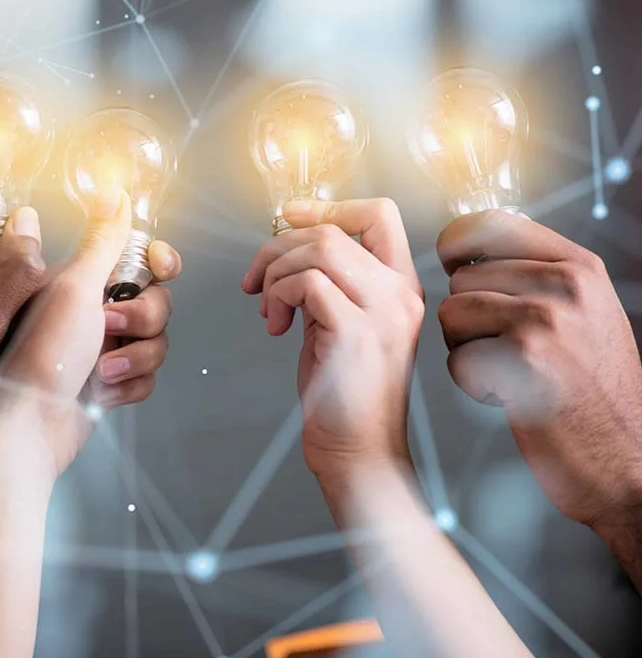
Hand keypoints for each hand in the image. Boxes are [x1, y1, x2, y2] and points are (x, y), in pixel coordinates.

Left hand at [0, 189, 144, 474]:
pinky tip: (100, 394)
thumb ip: (102, 240)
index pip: (136, 256)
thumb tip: (111, 191)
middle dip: (141, 318)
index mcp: (78, 281)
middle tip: (107, 327)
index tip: (158, 267)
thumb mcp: (72, 286)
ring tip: (101, 370)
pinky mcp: (106, 385)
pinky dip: (129, 387)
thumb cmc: (39, 358)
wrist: (29, 429)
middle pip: (155, 300)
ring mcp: (99, 349)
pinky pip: (146, 377)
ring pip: (155, 341)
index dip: (156, 261)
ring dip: (135, 357)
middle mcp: (89, 312)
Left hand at [242, 199, 423, 477]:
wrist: (358, 451)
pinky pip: (307, 283)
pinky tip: (275, 327)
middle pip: (333, 229)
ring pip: (319, 249)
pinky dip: (278, 296)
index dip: (327, 206)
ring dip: (275, 274)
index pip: (378, 214)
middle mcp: (400, 293)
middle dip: (278, 248)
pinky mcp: (357, 333)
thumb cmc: (342, 396)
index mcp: (400, 287)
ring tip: (268, 310)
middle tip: (257, 284)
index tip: (286, 218)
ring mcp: (383, 312)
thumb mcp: (337, 325)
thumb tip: (287, 249)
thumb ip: (326, 285)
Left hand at [437, 209, 641, 525]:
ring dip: (466, 350)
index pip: (489, 223)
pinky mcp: (522, 363)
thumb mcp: (587, 314)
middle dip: (466, 317)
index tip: (455, 266)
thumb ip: (538, 277)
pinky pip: (456, 361)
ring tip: (510, 372)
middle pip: (461, 279)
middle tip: (503, 350)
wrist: (626, 461)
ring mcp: (545, 322)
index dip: (457, 245)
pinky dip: (472, 386)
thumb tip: (471, 248)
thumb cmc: (594, 392)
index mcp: (580, 267)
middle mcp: (566, 286)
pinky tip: (511, 397)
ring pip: (451, 316)